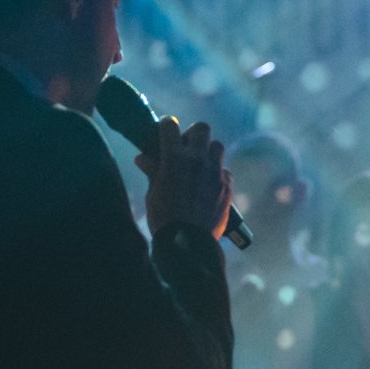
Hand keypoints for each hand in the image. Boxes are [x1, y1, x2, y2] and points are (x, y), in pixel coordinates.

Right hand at [138, 119, 230, 237]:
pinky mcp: (227, 186)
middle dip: (193, 134)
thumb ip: (152, 171)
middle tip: (186, 147)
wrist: (188, 242)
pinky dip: (218, 173)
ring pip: (217, 146)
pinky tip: (209, 184)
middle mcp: (197, 160)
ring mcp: (215, 172)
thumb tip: (143, 158)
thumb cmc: (164, 218)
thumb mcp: (153, 193)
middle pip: (202, 128)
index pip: (170, 125)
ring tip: (199, 165)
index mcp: (174, 158)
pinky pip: (225, 170)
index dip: (166, 125)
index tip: (166, 130)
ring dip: (208, 151)